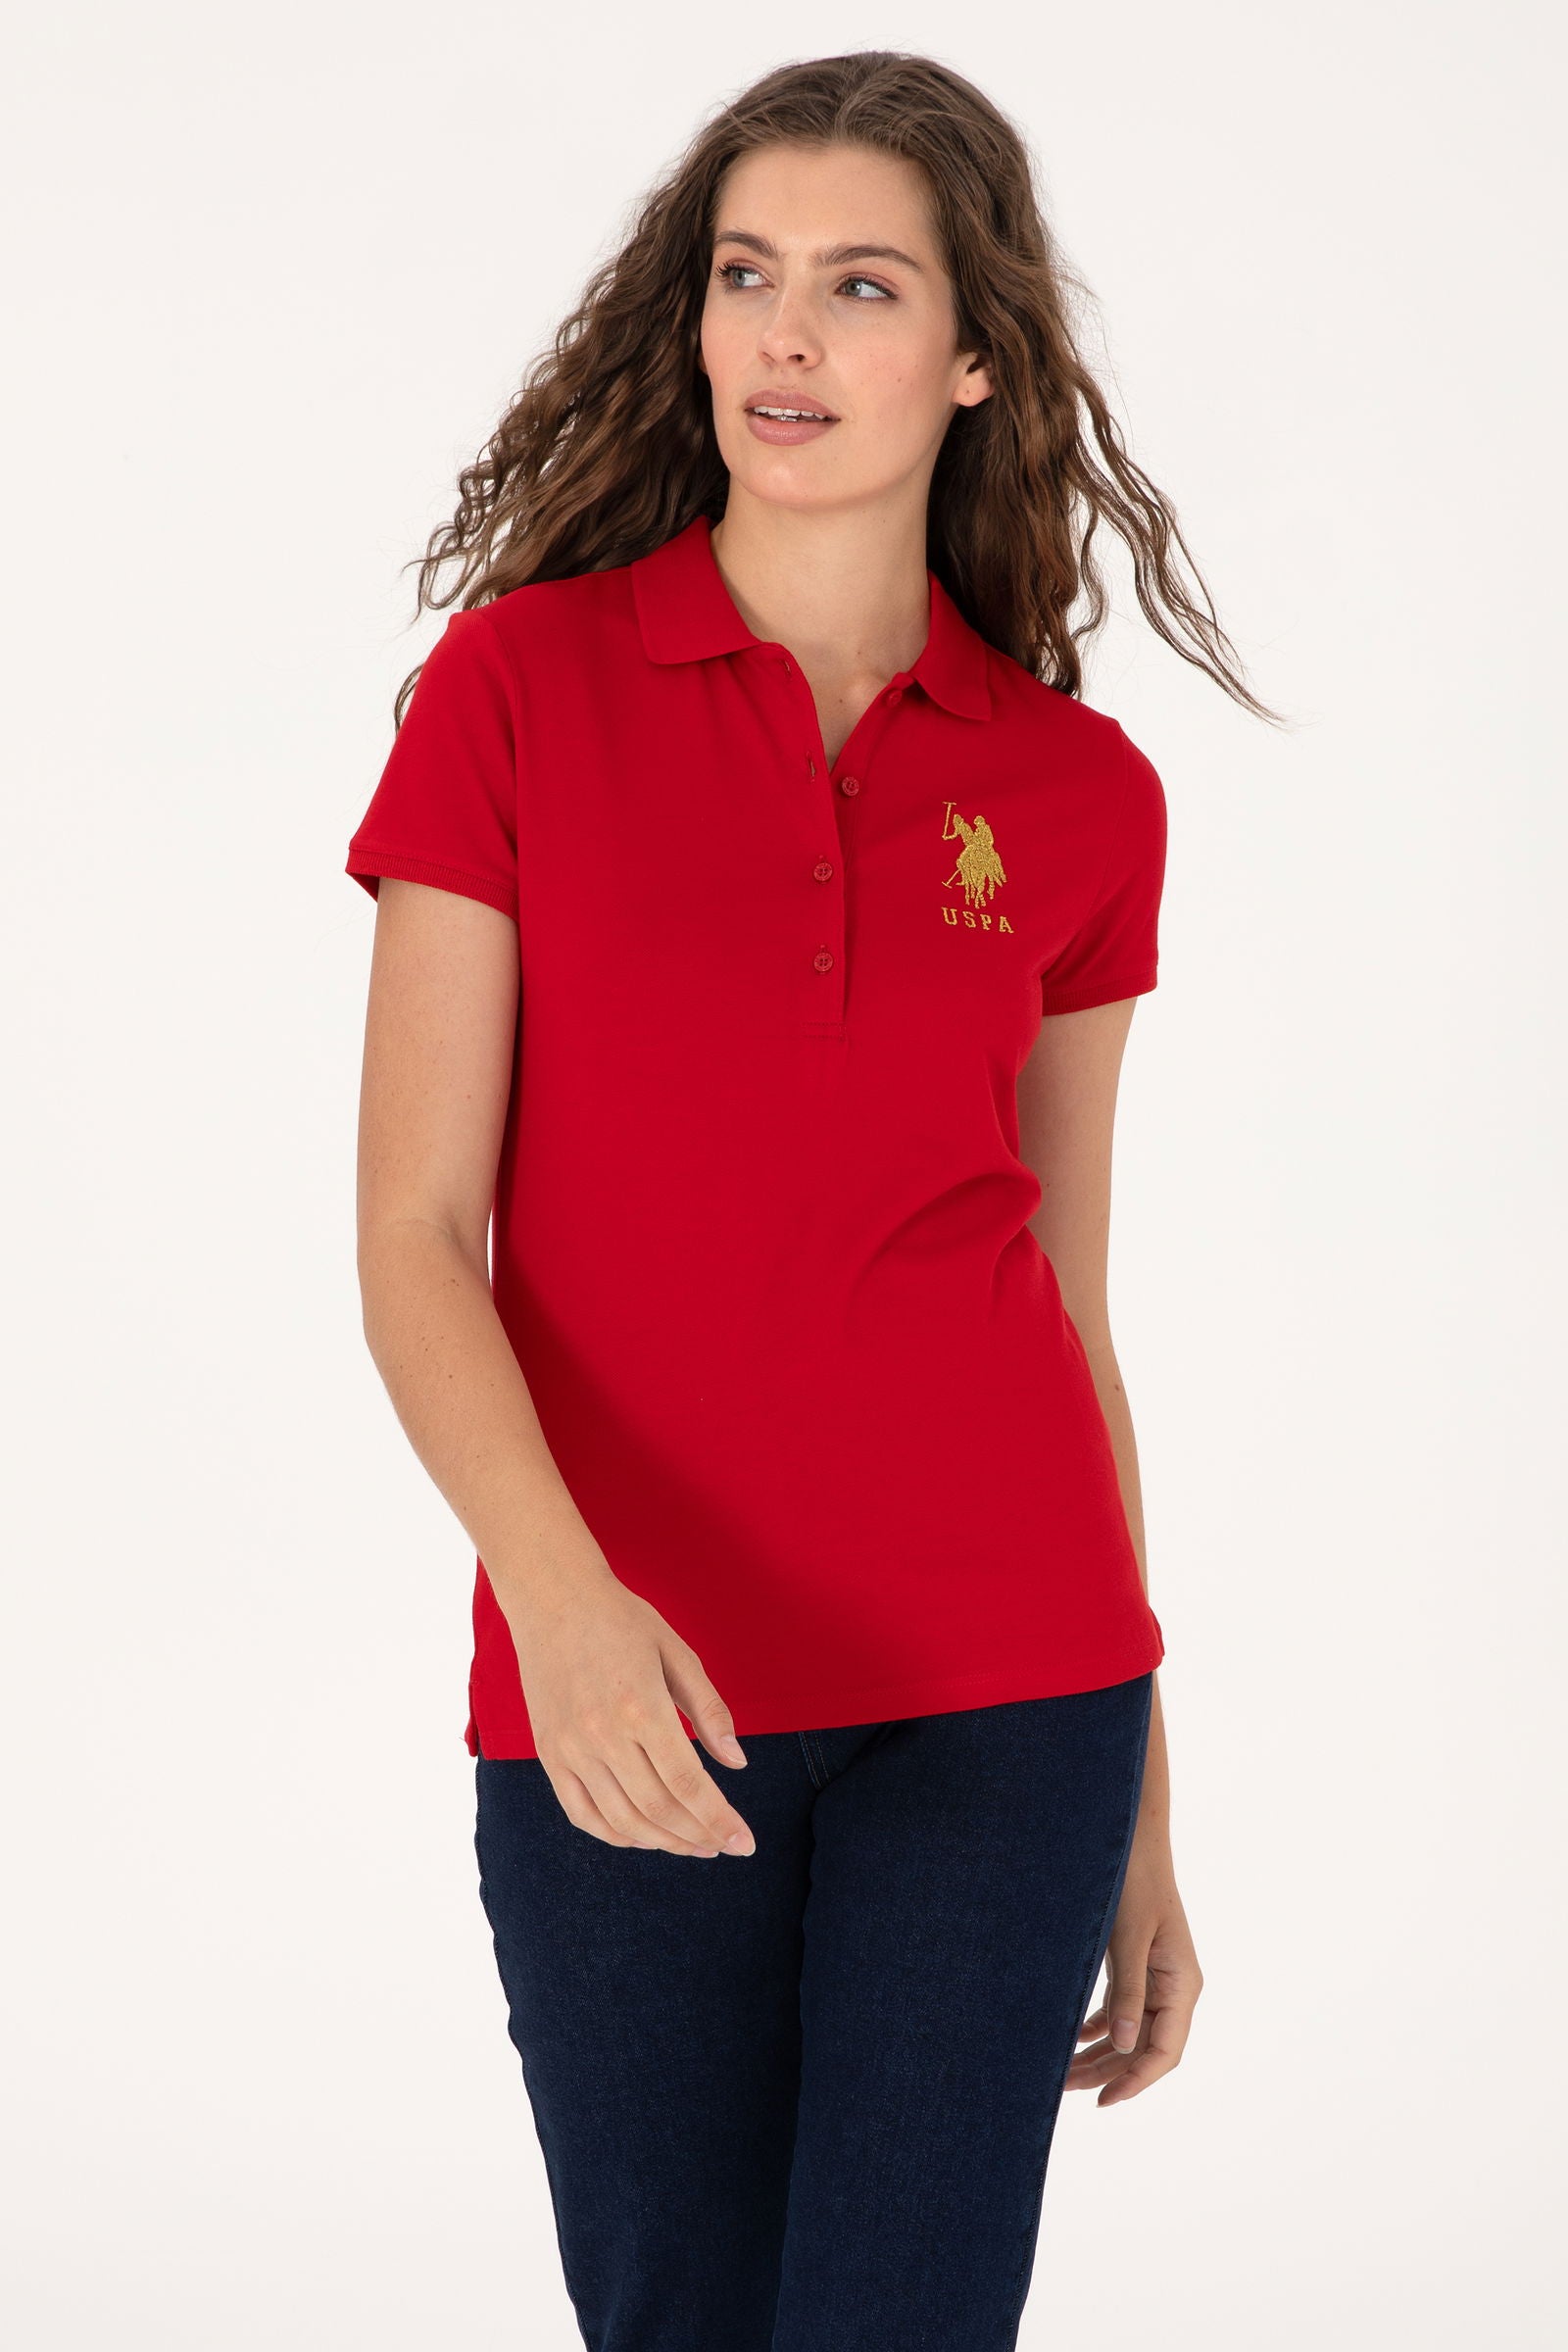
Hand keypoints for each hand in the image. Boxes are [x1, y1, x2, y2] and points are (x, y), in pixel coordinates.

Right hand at [502, 1567, 756, 1859]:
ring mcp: (570, 1749)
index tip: (745, 1843)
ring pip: (622, 1820)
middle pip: (659, 1809)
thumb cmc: (622, 1620)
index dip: (720, 1820)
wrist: (553, 1598)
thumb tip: (737, 1763)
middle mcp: (602, 1736)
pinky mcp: (549, 1754)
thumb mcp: (678, 1653)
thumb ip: (709, 1711)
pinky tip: (644, 1837)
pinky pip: (582, 1813)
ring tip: (693, 1845)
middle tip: (724, 1845)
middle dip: (699, 1836)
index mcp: (642, 1707)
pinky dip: (616, 1835)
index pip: (688, 1784)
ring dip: (663, 1842)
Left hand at [1065, 1848, 1201, 2106]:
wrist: (1133, 1837)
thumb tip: (1121, 2045)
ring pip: (1130, 2031)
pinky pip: (1122, 2009)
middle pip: (1145, 2048)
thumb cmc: (1134, 1880)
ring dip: (1099, 2054)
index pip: (1165, 2051)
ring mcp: (1157, 1977)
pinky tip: (1073, 2039)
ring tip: (1061, 2074)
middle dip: (1108, 2072)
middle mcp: (1174, 1987)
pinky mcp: (1138, 1965)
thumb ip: (1127, 1992)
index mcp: (1182, 1984)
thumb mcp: (1129, 1937)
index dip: (1136, 2081)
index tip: (1103, 2101)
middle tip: (1063, 2089)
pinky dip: (1098, 2027)